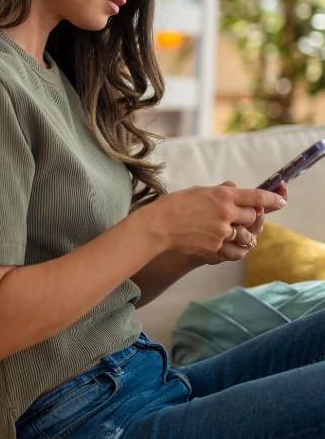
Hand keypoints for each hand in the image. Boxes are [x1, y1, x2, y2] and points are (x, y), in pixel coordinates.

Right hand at [138, 182, 286, 262]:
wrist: (157, 226)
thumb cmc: (174, 206)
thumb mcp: (198, 191)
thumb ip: (220, 191)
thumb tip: (235, 188)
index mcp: (222, 195)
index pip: (257, 197)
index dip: (272, 199)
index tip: (281, 201)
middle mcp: (226, 212)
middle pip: (252, 216)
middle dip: (248, 217)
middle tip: (237, 217)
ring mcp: (222, 231)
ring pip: (247, 234)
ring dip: (242, 233)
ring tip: (229, 231)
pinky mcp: (216, 247)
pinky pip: (236, 250)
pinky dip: (237, 248)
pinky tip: (230, 245)